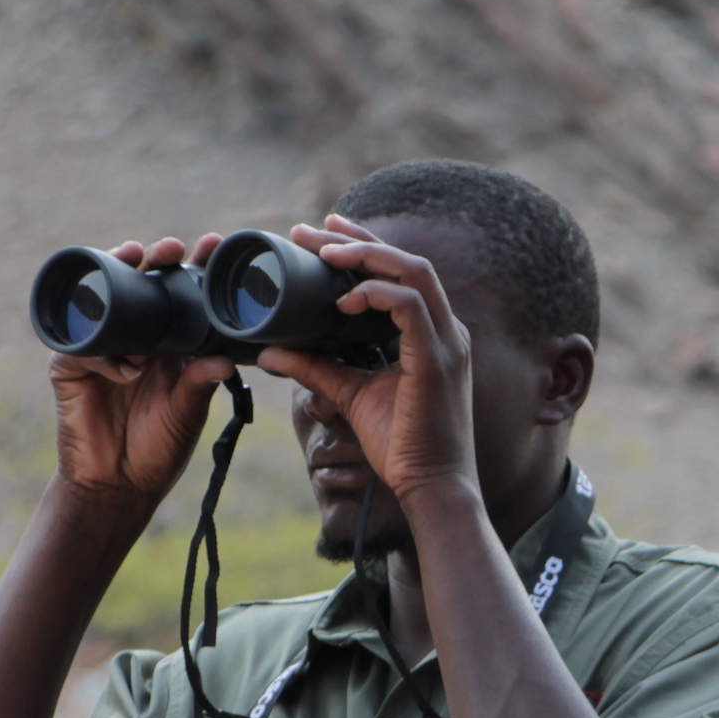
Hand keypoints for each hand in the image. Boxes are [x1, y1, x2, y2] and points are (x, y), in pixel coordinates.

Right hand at [49, 234, 233, 508]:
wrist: (119, 484)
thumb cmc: (160, 446)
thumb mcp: (188, 411)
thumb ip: (201, 383)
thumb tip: (225, 360)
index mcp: (167, 343)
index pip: (178, 296)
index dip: (191, 269)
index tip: (211, 244)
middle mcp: (133, 338)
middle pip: (139, 285)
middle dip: (153, 260)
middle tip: (173, 248)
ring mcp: (99, 348)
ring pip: (103, 300)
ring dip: (119, 277)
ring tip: (138, 262)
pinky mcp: (69, 367)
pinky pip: (83, 346)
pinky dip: (105, 353)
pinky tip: (127, 369)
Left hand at [257, 216, 478, 507]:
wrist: (432, 486)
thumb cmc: (401, 446)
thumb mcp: (351, 395)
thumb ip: (317, 368)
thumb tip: (271, 352)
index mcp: (431, 335)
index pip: (401, 274)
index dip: (363, 247)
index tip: (321, 235)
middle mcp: (446, 331)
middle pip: (407, 260)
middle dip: (357, 239)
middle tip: (310, 231)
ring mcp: (447, 342)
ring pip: (413, 272)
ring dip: (365, 255)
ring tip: (323, 253)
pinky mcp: (439, 359)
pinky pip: (410, 305)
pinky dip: (375, 294)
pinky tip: (343, 299)